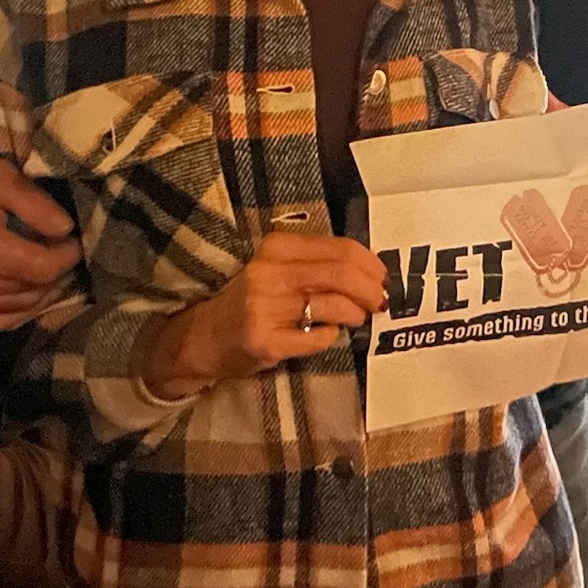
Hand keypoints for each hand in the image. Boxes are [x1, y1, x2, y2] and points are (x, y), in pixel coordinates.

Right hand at [0, 115, 80, 329]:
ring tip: (47, 266)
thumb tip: (65, 229)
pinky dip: (19, 310)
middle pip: (34, 290)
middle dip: (56, 271)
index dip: (67, 255)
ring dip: (41, 291)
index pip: (44, 269)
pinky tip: (28, 290)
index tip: (73, 240)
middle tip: (60, 250)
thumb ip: (34, 202)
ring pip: (20, 309)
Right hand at [139, 234, 389, 399]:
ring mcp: (266, 307)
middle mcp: (270, 272)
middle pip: (342, 274)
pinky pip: (318, 338)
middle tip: (380, 302)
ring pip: (334, 304)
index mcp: (278, 247)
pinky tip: (326, 334)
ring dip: (356, 314)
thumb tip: (371, 271)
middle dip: (371, 290)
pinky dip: (331, 336)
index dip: (371, 265)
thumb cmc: (253, 300)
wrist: (205, 336)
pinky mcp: (266, 340)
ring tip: (356, 318)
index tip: (382, 278)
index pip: (341, 248)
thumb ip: (318, 264)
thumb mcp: (280, 269)